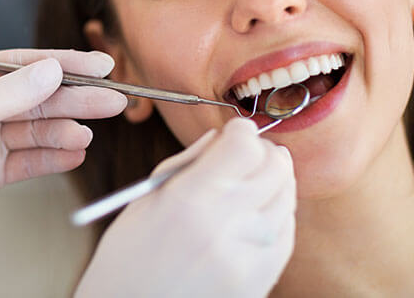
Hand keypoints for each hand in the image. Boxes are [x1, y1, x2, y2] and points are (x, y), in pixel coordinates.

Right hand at [75, 118, 295, 297]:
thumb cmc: (127, 258)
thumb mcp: (146, 200)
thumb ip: (187, 164)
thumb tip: (221, 138)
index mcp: (189, 200)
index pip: (244, 146)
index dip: (241, 131)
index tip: (234, 130)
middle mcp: (225, 226)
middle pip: (273, 168)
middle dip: (263, 150)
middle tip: (248, 150)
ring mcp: (248, 257)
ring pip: (286, 198)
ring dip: (274, 180)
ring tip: (253, 179)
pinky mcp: (260, 282)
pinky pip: (286, 234)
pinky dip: (279, 213)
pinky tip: (259, 210)